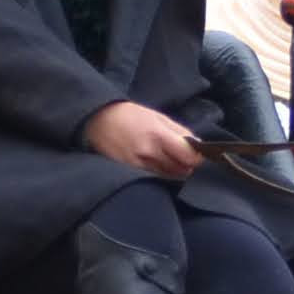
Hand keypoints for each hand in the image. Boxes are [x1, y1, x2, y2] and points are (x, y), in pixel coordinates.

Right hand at [84, 98, 201, 177]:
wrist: (96, 120)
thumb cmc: (129, 115)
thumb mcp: (157, 116)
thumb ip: (179, 131)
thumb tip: (197, 146)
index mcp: (158, 135)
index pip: (188, 156)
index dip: (196, 157)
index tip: (196, 154)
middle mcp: (148, 153)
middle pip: (181, 170)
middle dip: (185, 164)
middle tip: (180, 155)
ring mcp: (137, 166)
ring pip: (168, 176)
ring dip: (172, 170)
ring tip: (164, 158)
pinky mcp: (128, 173)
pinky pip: (152, 179)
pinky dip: (158, 174)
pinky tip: (152, 164)